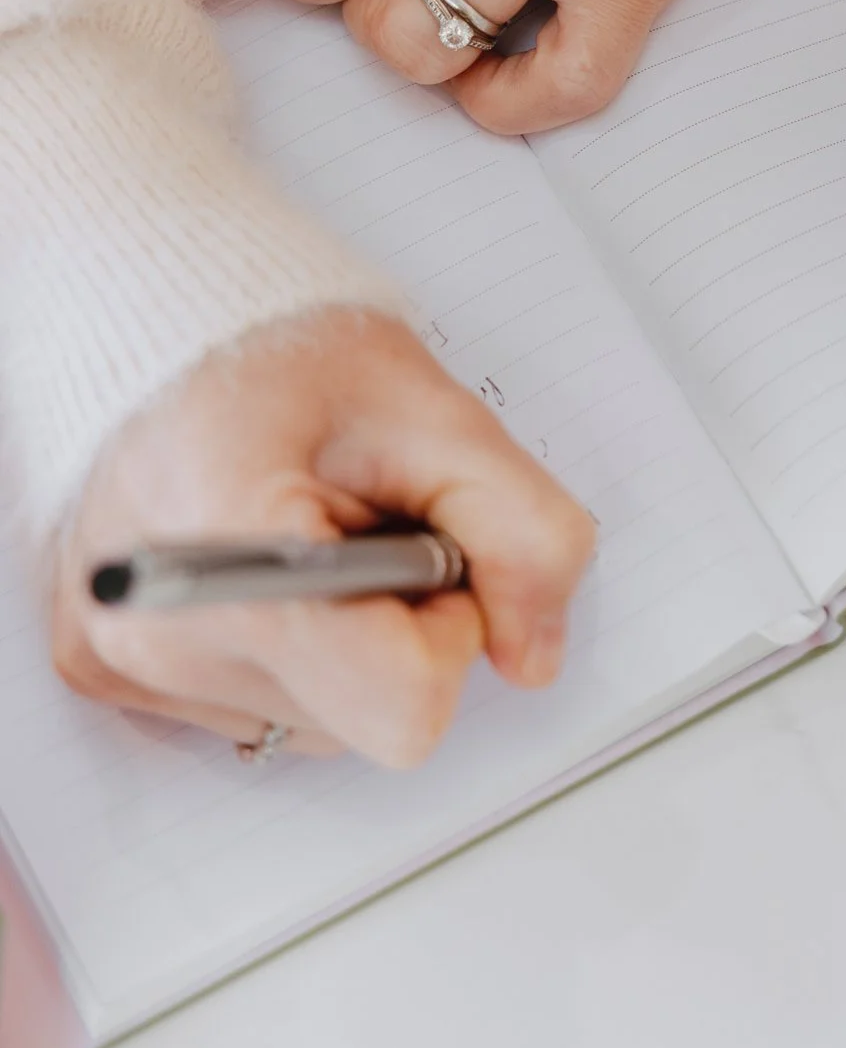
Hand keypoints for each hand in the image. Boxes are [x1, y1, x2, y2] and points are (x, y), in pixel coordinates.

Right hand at [51, 308, 597, 766]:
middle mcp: (155, 637)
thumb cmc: (292, 355)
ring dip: (349, 640)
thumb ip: (527, 536)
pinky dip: (295, 649)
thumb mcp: (445, 418)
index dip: (451, 626)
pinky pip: (263, 709)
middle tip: (367, 526)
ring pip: (321, 724)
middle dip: (402, 629)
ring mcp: (124, 663)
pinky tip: (271, 564)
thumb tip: (532, 656)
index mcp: (230, 560)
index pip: (403, 703)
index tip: (427, 548)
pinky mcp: (110, 674)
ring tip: (311, 535)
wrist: (169, 323)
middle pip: (367, 721)